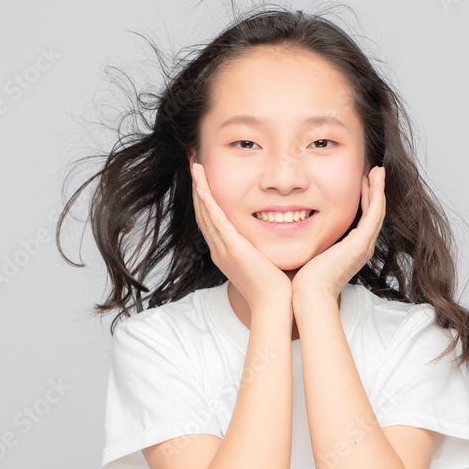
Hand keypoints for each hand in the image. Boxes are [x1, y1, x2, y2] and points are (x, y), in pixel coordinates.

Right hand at [190, 161, 292, 309]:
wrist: (274, 304)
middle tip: (194, 164)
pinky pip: (216, 222)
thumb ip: (260, 245)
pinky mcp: (232, 249)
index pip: (210, 219)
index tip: (203, 178)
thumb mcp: (263, 259)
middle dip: (197, 187)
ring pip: (205, 213)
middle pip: (202, 212)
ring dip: (199, 188)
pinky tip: (203, 188)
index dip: (204, 197)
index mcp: (225, 251)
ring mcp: (223, 249)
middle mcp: (219, 249)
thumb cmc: (274, 285)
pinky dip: (208, 204)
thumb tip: (273, 229)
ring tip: (195, 167)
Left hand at [292, 165, 385, 302]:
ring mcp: (363, 245)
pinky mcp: (361, 243)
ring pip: (377, 210)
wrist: (309, 294)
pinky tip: (373, 181)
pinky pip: (374, 214)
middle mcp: (362, 247)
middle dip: (375, 190)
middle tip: (376, 170)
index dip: (365, 198)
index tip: (362, 180)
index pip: (364, 218)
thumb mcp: (313, 252)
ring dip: (378, 188)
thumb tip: (300, 226)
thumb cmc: (306, 279)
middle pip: (375, 212)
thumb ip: (314, 239)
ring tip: (378, 170)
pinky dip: (375, 196)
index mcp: (352, 249)